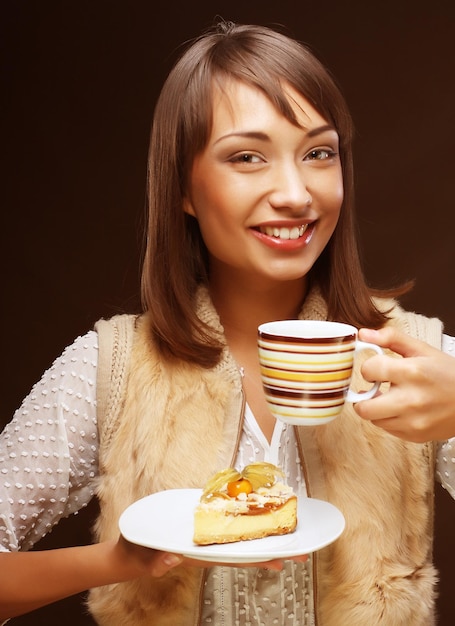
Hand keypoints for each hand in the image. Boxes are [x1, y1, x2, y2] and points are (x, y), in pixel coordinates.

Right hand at [117, 536, 307, 574]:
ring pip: (240, 541)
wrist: (129, 553)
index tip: (282, 559)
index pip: (234, 558)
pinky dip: (244, 526)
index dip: (258, 558)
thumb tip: (170, 559)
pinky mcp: (200, 530)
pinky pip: (227, 529)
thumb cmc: (136, 554)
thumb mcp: (144, 556)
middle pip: (246, 551)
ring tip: (290, 539)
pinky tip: (256, 522)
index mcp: (200, 555)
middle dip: (273, 550)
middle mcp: (208, 549)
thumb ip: (155, 559)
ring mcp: (205, 540)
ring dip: (264, 539)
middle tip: (302, 551)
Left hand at [354, 327, 454, 442]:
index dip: (369, 368)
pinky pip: (388, 429)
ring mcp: (413, 422)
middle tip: (375, 389)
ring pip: (374, 420)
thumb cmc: (448, 373)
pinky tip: (403, 409)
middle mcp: (410, 400)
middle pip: (362, 407)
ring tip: (392, 398)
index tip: (377, 369)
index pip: (368, 370)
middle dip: (363, 397)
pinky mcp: (415, 435)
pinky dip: (390, 419)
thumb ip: (391, 338)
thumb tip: (362, 334)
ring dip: (377, 409)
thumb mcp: (422, 349)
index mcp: (412, 372)